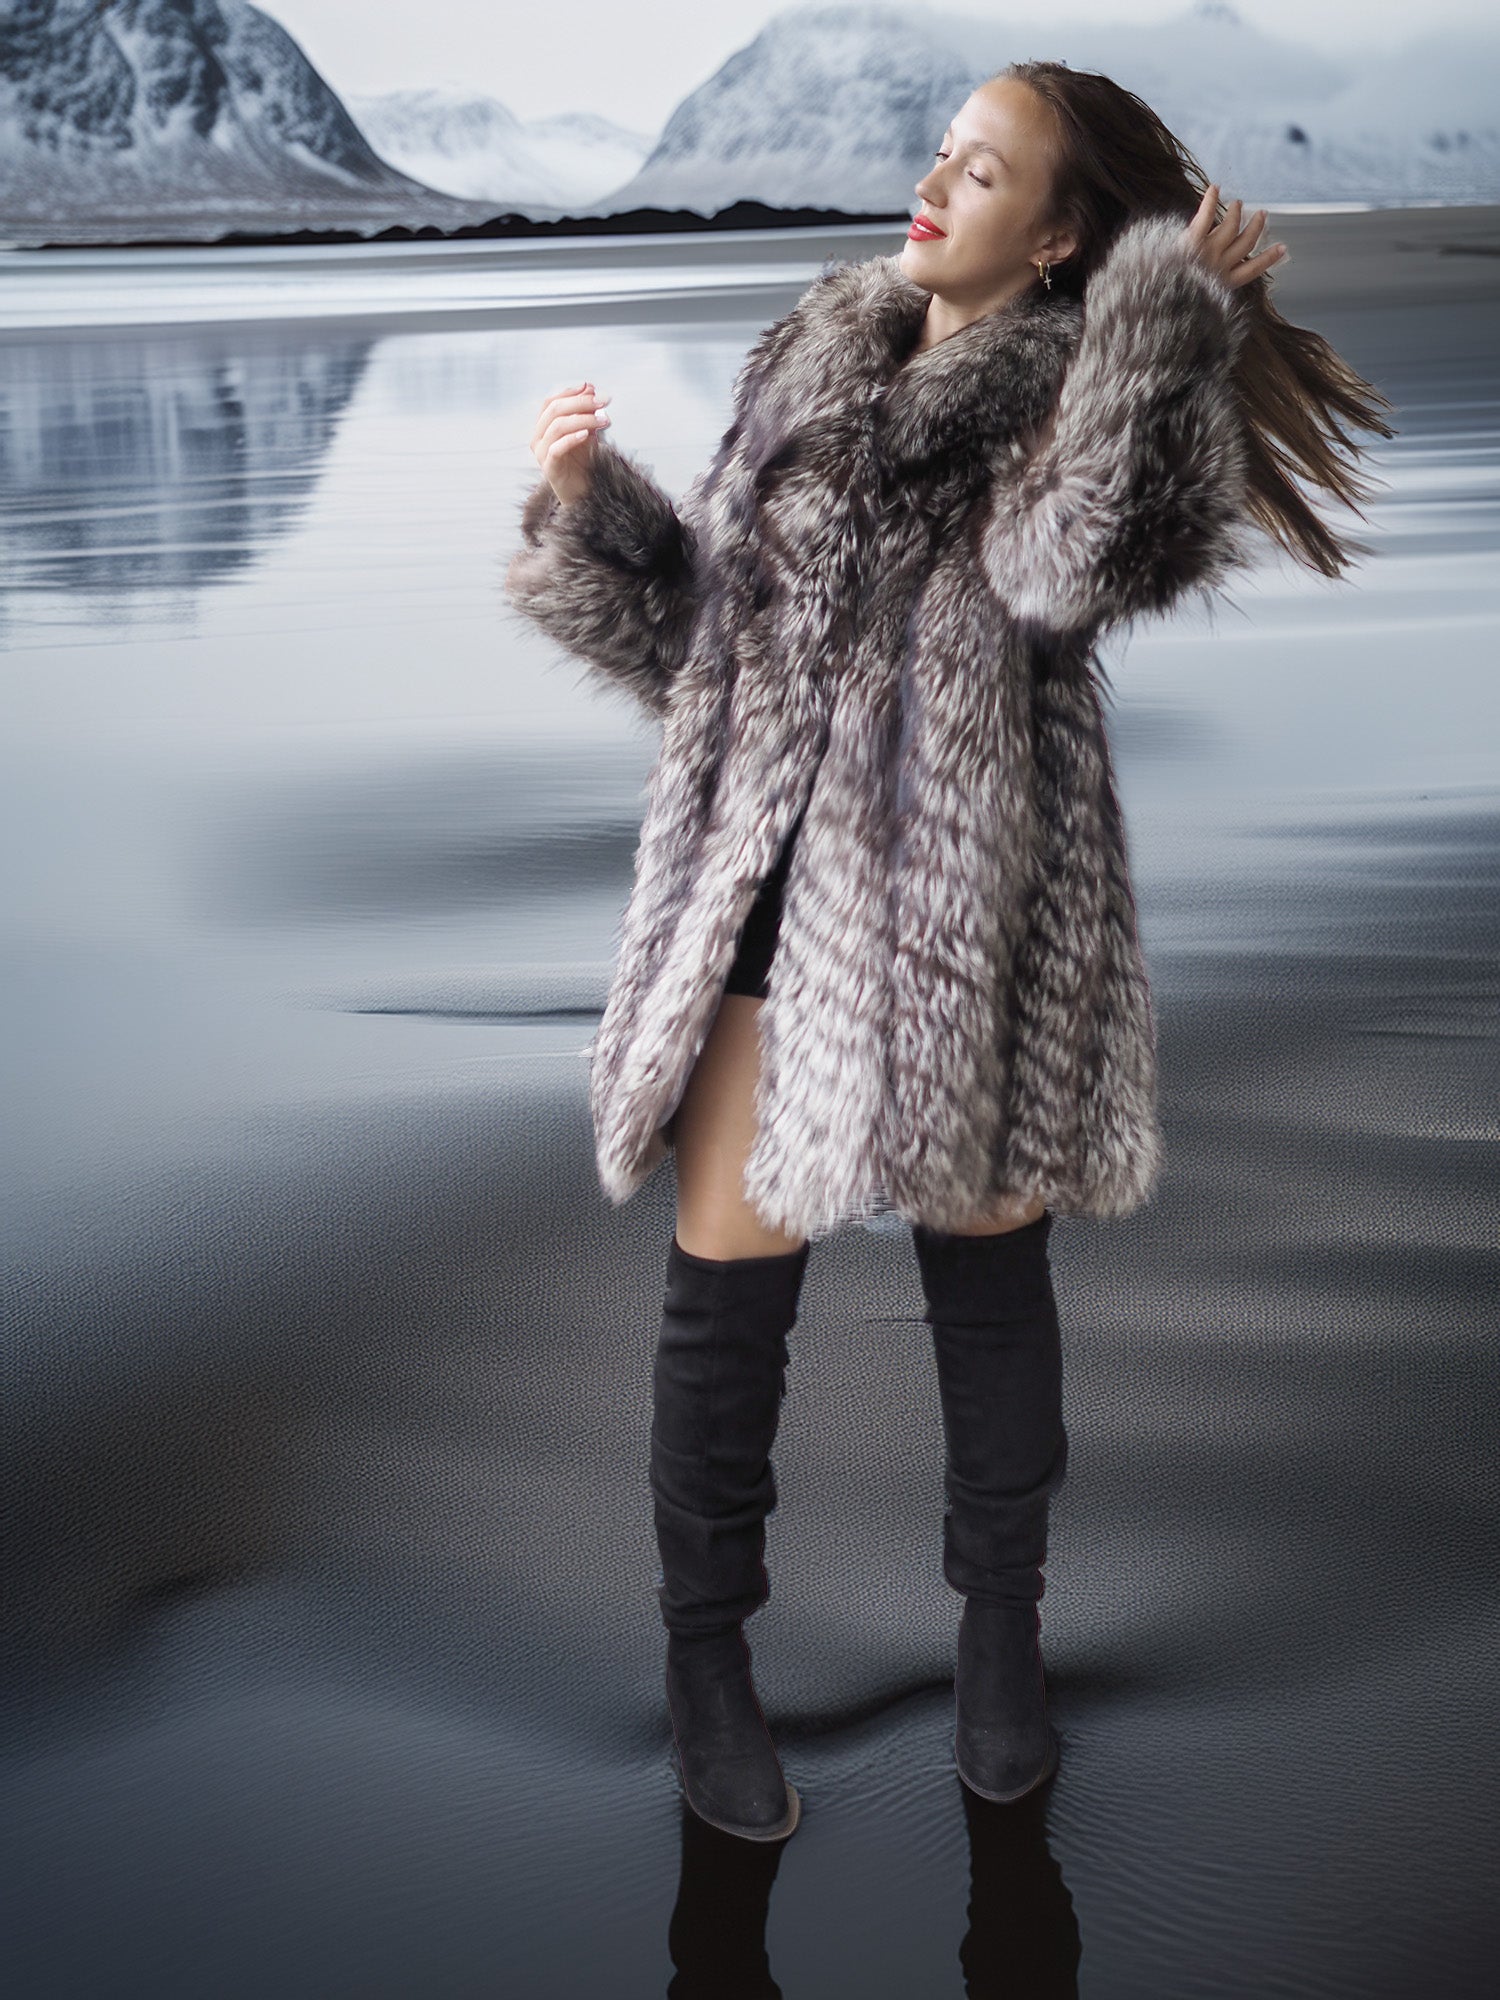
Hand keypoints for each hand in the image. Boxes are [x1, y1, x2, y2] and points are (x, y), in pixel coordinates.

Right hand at [529, 380, 611, 506]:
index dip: (570, 392)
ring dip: (583, 419)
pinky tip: (587, 434)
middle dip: (581, 403)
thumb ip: (586, 412)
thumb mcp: (587, 432)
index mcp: (544, 428)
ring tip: (604, 420)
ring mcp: (541, 453)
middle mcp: (538, 438)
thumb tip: (590, 387)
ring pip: (557, 426)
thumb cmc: (583, 463)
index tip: (591, 388)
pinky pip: (557, 448)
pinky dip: (572, 438)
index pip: (551, 402)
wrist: (583, 494)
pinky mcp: (548, 468)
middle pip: (554, 410)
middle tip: (603, 402)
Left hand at [1181, 184, 1286, 289]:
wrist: (1156, 296)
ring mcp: (1208, 253)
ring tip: (1237, 204)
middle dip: (1256, 228)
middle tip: (1261, 215)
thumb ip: (1211, 286)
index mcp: (1223, 284)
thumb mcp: (1199, 298)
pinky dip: (1211, 199)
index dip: (1269, 258)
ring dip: (1236, 213)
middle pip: (1246, 243)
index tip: (1282, 248)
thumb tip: (1218, 279)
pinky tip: (1215, 188)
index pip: (1252, 270)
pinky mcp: (1192, 240)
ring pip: (1230, 227)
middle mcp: (1220, 267)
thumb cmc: (1173, 297)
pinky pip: (1206, 215)